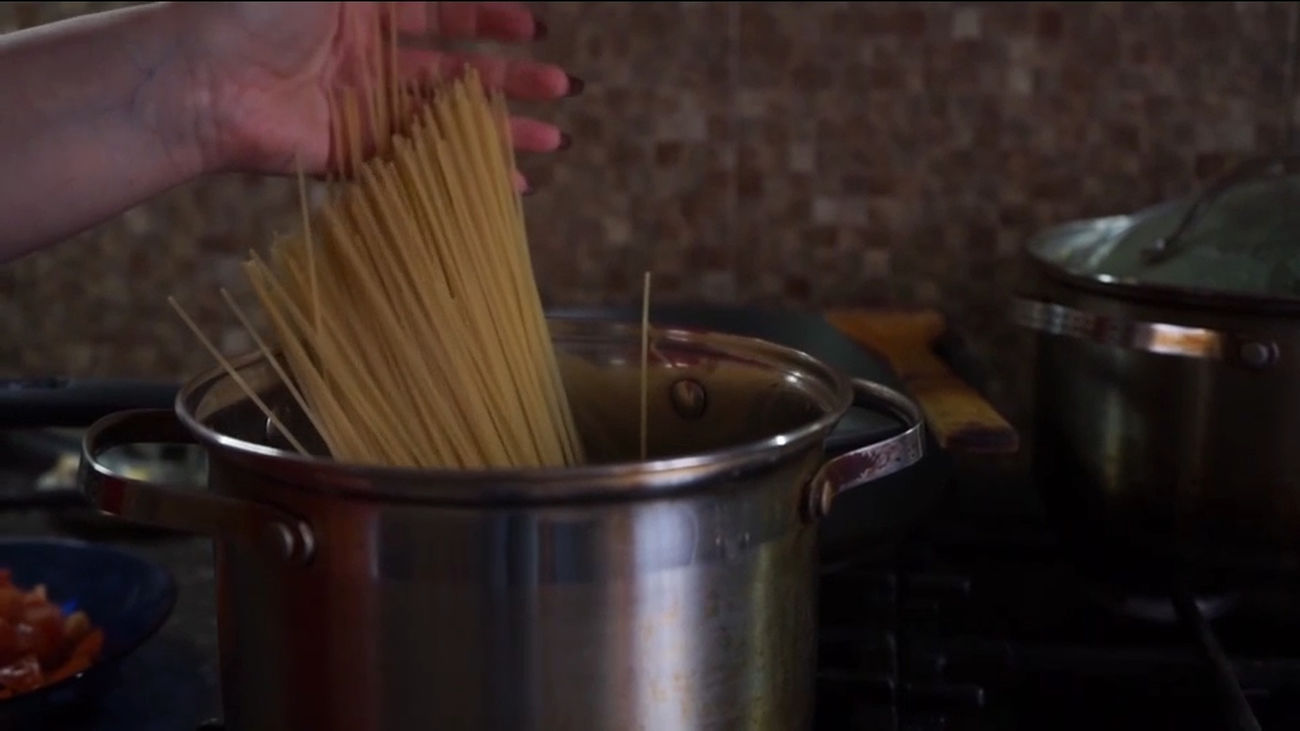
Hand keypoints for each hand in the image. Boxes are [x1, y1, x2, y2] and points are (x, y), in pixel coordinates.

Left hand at [180, 2, 577, 185]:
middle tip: (561, 87)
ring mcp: (363, 106)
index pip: (445, 10)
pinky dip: (465, 174)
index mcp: (365, 5)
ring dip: (501, 128)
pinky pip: (419, 164)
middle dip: (512, 76)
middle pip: (457, 66)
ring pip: (447, 118)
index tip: (536, 29)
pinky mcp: (351, 153)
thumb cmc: (255, 5)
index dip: (492, 19)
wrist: (200, 77)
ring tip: (553, 138)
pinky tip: (507, 183)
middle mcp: (369, 54)